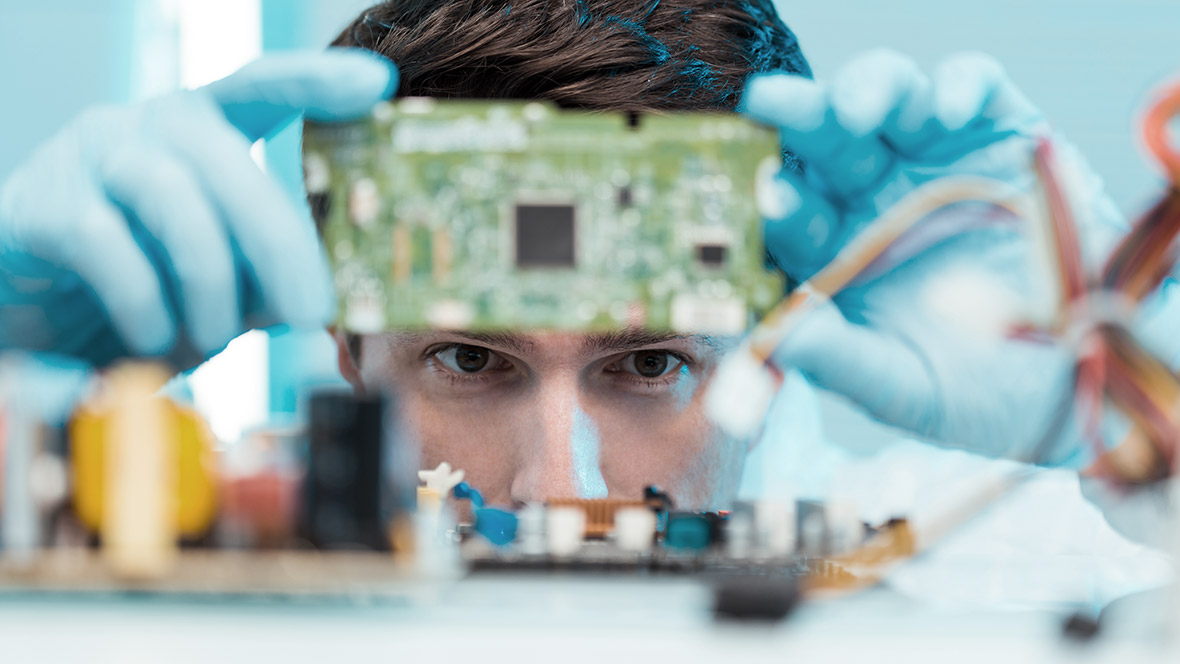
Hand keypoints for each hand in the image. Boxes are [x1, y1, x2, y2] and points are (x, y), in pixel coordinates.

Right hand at [0, 50, 396, 366]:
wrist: (30, 319)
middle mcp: (147, 126)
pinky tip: (153, 338)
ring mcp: (88, 156)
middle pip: (228, 156)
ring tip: (217, 336)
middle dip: (279, 242)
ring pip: (174, 196)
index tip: (376, 85)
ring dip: (210, 279)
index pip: (259, 89)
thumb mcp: (221, 285)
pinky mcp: (38, 204)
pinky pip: (104, 240)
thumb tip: (322, 301)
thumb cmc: (142, 291)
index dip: (314, 82)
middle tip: (309, 315)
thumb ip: (267, 280)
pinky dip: (143, 299)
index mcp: (202, 132)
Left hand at [740, 50, 1128, 462]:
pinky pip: (975, 89)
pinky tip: (946, 109)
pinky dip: (960, 86)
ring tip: (858, 110)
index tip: (770, 198)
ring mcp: (934, 160)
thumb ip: (841, 361)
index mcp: (835, 251)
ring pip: (889, 100)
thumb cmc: (974, 393)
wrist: (1078, 380)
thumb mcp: (905, 389)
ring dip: (868, 90)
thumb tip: (774, 338)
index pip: (790, 214)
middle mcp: (873, 197)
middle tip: (771, 102)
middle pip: (826, 142)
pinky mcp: (999, 135)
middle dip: (799, 116)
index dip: (777, 203)